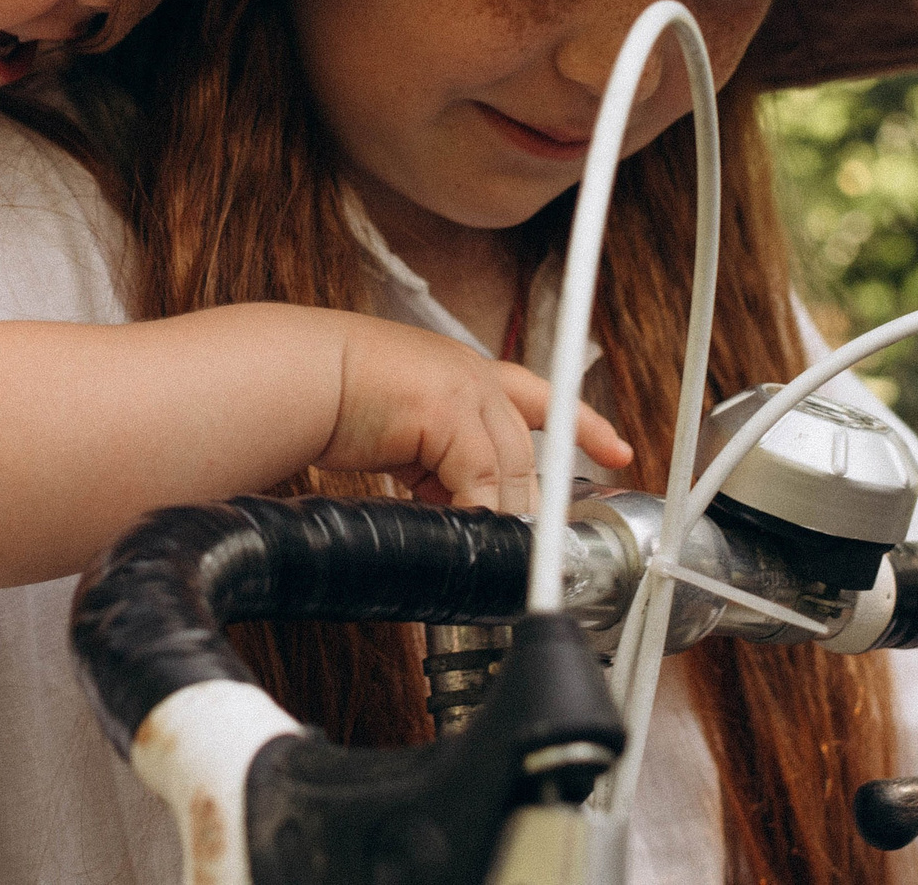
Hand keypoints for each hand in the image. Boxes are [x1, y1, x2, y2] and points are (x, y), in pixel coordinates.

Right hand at [320, 321, 630, 515]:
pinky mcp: (449, 409)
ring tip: (479, 545)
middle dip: (519, 504)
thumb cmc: (331, 400)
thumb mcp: (404, 436)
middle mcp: (473, 374)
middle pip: (523, 453)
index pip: (540, 395)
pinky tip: (458, 528)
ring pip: (508, 470)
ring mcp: (465, 387)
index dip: (584, 424)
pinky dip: (473, 511)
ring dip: (493, 513)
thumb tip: (462, 514)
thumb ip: (441, 467)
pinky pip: (481, 479)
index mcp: (464, 372)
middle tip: (512, 546)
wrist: (296, 375)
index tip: (620, 450)